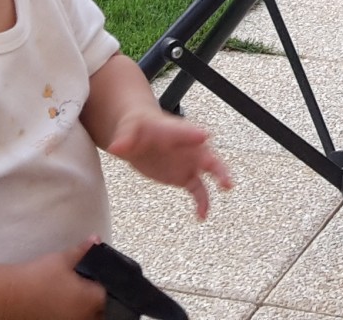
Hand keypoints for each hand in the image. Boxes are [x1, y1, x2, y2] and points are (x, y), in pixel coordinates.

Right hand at [13, 238, 108, 319]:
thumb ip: (83, 250)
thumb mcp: (64, 259)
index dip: (99, 284)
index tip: (91, 279)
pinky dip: (66, 313)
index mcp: (93, 299)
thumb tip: (96, 239)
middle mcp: (85, 317)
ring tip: (65, 296)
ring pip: (83, 316)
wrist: (11, 297)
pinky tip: (56, 306)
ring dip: (80, 308)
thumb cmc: (39, 277)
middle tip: (79, 288)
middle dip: (92, 299)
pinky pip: (69, 318)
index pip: (106, 293)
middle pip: (98, 310)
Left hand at [106, 109, 234, 218]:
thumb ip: (124, 139)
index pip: (185, 131)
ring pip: (210, 171)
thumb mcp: (128, 130)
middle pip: (207, 154)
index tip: (204, 136)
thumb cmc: (138, 127)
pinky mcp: (185, 176)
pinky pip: (198, 190)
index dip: (193, 135)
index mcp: (174, 131)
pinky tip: (201, 215)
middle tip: (225, 177)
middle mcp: (188, 146)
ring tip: (226, 188)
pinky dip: (202, 202)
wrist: (139, 135)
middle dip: (217, 166)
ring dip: (219, 180)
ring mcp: (189, 161)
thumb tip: (116, 147)